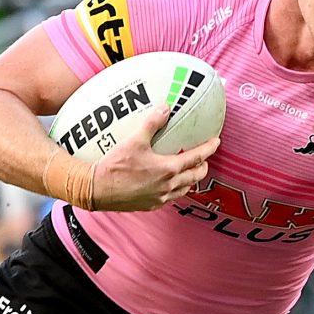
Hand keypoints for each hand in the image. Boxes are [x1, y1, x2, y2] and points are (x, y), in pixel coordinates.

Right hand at [87, 107, 219, 211]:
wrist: (97, 189)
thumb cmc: (115, 165)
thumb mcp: (134, 140)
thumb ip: (152, 123)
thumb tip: (165, 108)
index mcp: (168, 169)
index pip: (196, 158)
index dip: (208, 149)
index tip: (216, 142)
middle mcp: (168, 186)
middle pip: (195, 177)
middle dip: (202, 167)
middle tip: (203, 159)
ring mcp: (159, 198)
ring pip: (184, 190)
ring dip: (190, 180)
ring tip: (188, 172)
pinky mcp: (150, 205)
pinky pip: (169, 198)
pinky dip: (174, 190)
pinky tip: (167, 184)